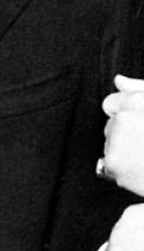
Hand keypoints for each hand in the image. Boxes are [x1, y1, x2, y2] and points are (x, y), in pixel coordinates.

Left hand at [102, 75, 143, 195]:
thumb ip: (138, 89)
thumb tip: (118, 80)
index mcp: (136, 101)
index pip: (110, 104)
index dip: (123, 115)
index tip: (138, 126)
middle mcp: (123, 118)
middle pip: (110, 125)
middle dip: (125, 134)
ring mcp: (116, 140)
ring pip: (110, 144)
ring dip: (124, 151)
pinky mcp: (113, 162)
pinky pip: (109, 164)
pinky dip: (122, 169)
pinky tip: (141, 169)